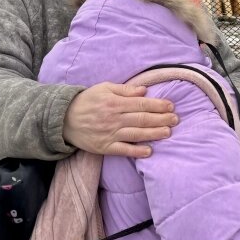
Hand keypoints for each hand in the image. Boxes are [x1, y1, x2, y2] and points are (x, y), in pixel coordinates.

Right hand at [62, 82, 177, 157]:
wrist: (63, 119)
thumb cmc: (87, 101)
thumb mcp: (104, 88)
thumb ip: (125, 90)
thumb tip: (144, 90)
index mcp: (115, 103)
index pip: (141, 104)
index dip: (158, 105)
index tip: (171, 106)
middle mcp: (114, 119)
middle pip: (142, 119)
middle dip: (161, 119)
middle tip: (176, 119)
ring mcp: (109, 134)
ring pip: (136, 134)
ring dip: (154, 134)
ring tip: (168, 132)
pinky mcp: (104, 147)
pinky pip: (123, 150)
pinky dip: (136, 151)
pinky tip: (149, 151)